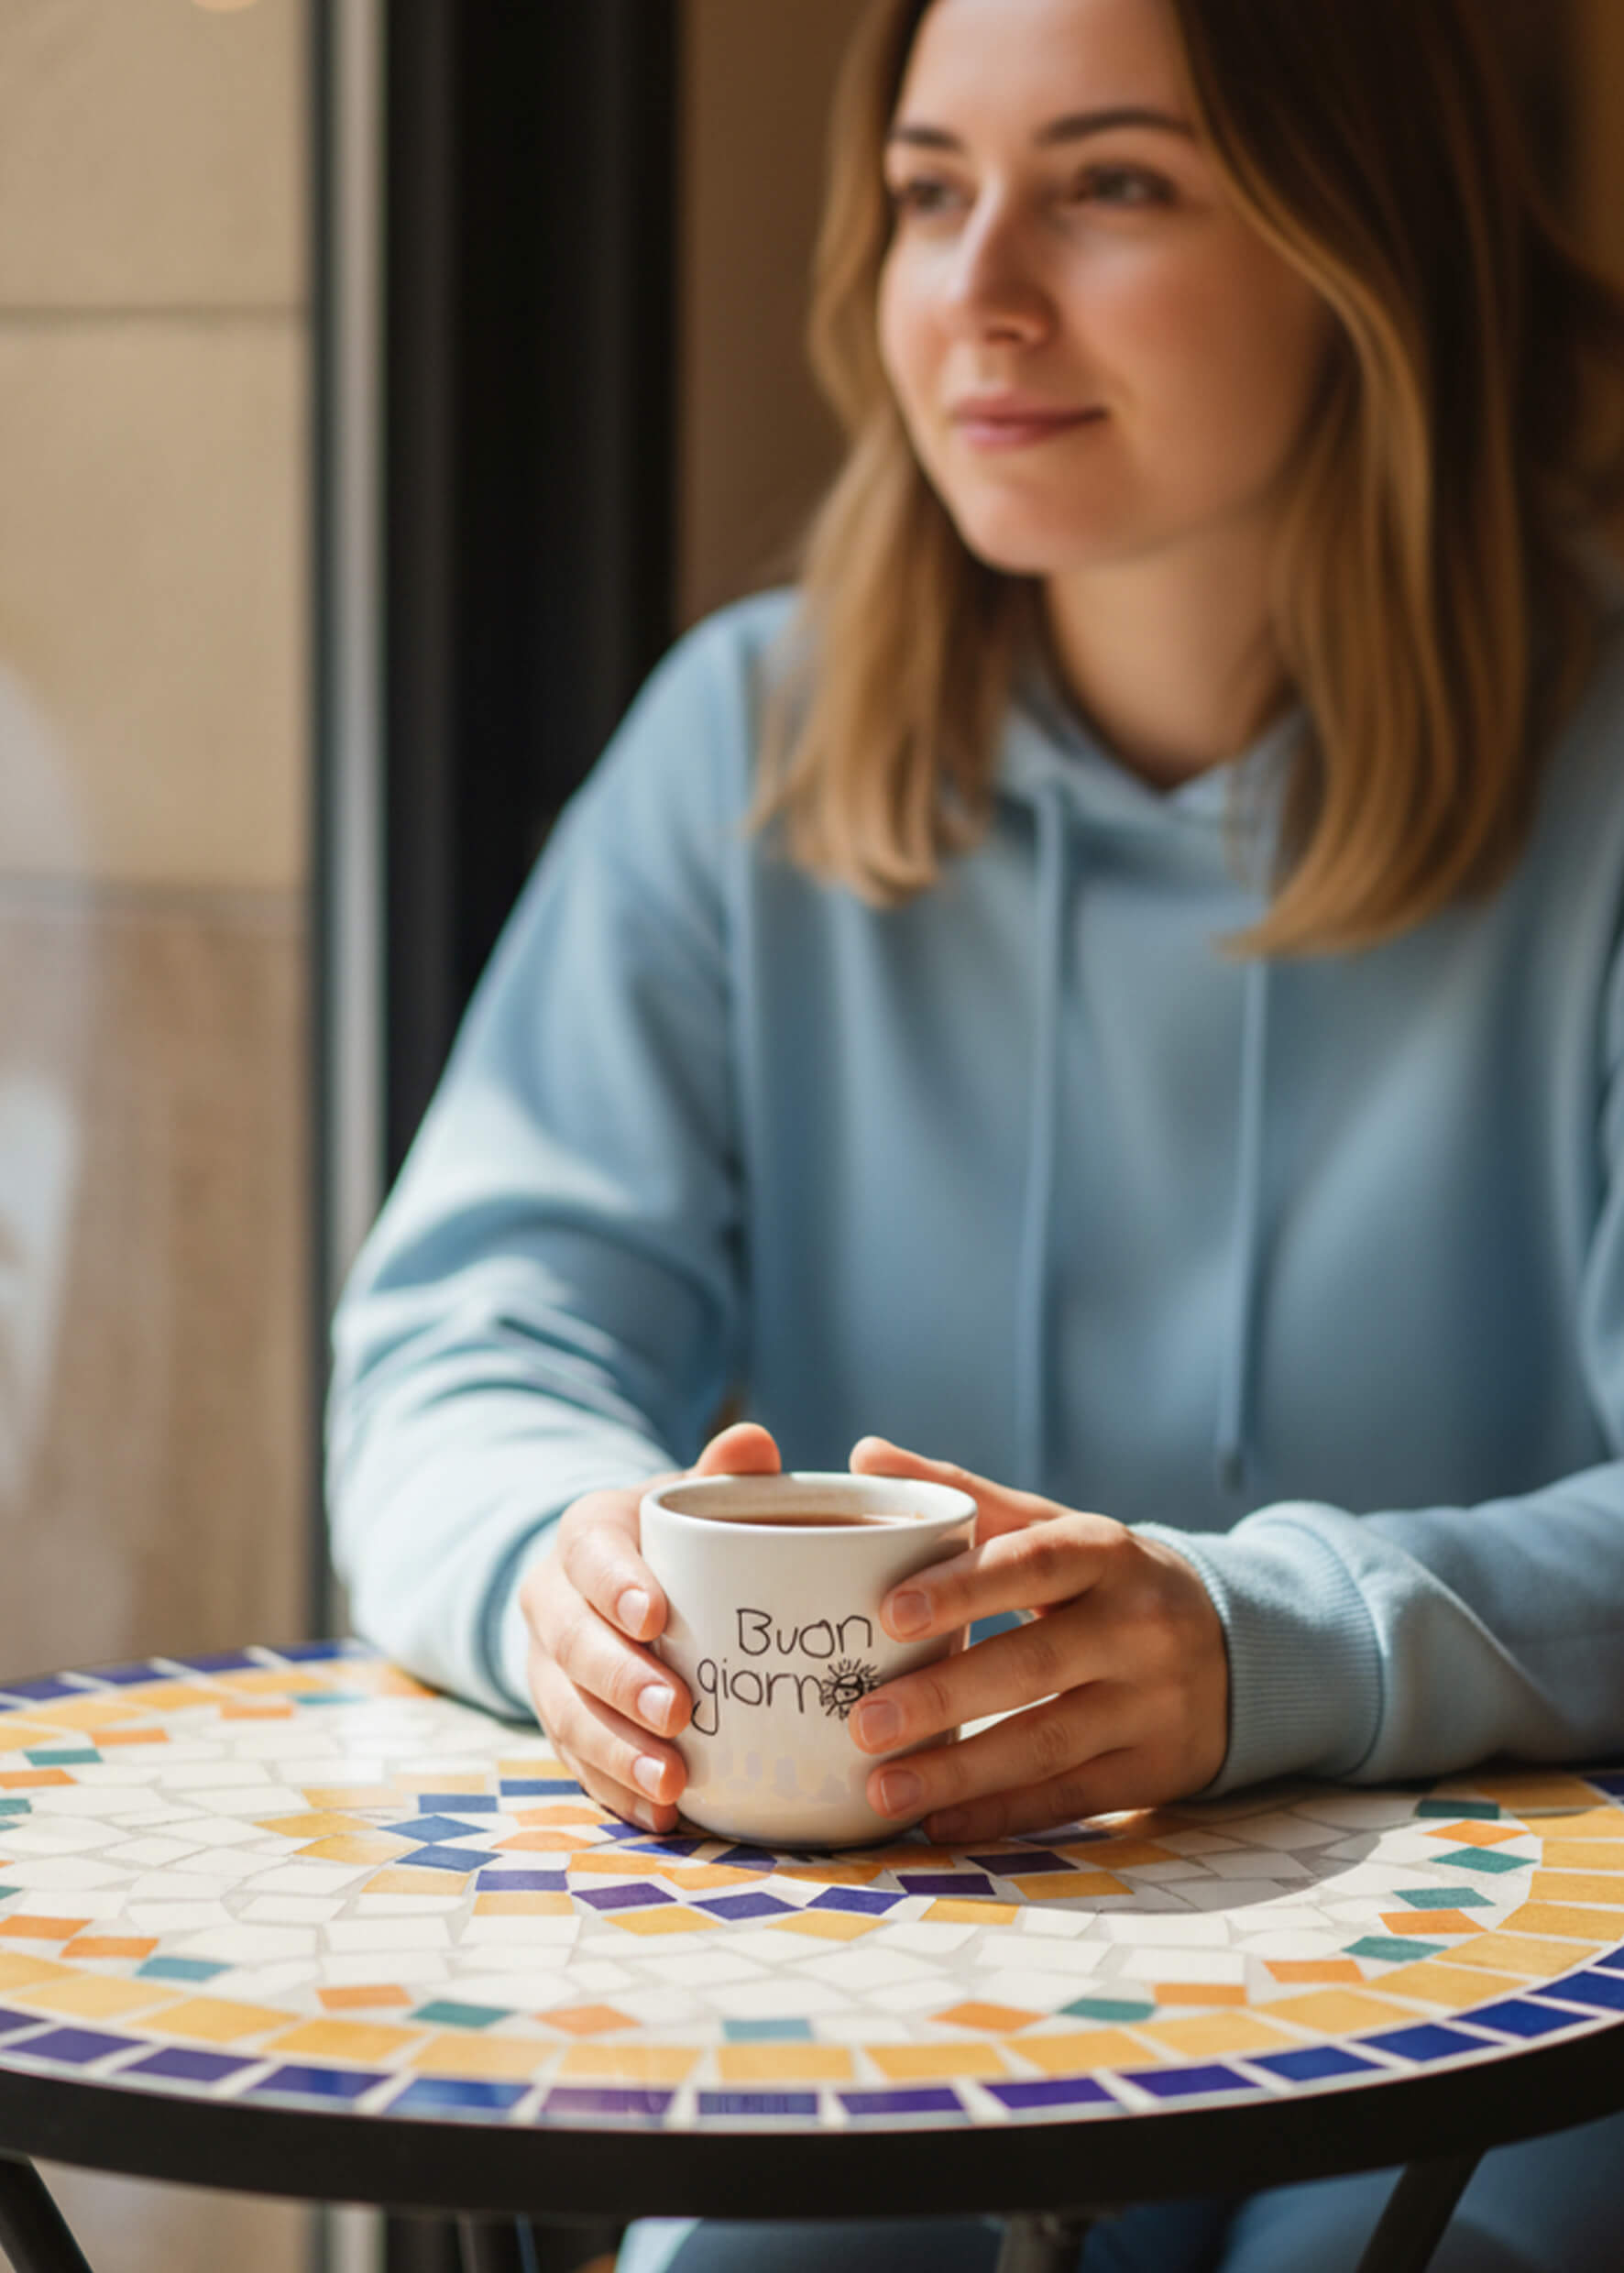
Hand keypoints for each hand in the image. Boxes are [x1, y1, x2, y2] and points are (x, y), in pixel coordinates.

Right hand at [519, 1420, 780, 1829]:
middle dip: (619, 1683)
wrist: (627, 1585)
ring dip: (616, 1752)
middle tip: (676, 1713)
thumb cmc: (681, 1540)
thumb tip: (753, 1443)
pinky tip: (661, 1816)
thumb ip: (724, 1475)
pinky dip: (616, 1791)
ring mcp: (549, 1671)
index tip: (656, 1616)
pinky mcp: (563, 1723)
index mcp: (586, 1536)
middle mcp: (553, 1602)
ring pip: (566, 1714)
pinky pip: (578, 1764)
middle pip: (571, 1645)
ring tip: (671, 1784)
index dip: (615, 1586)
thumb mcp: (694, 1500)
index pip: (588, 1555)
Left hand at [846, 1439, 1228, 1840]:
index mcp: (1107, 1555)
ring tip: (881, 1788)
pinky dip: (1001, 1814)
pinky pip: (1070, 1798)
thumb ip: (965, 1497)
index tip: (890, 1612)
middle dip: (945, 1697)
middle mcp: (1138, 1628)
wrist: (1237, 1647)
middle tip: (863, 1720)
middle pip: (1034, 1665)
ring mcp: (1151, 1704)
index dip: (965, 1587)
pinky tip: (936, 1823)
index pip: (1034, 1563)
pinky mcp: (1155, 1770)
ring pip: (1047, 1743)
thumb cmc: (1111, 1581)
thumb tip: (866, 1453)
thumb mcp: (1057, 1528)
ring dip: (960, 1772)